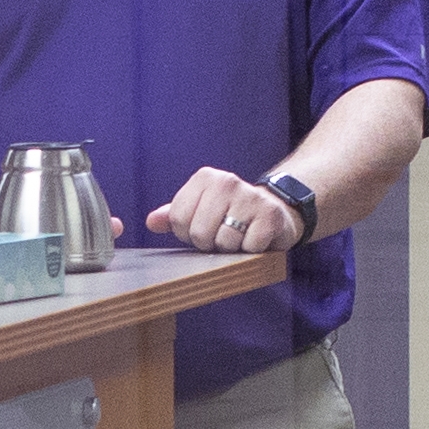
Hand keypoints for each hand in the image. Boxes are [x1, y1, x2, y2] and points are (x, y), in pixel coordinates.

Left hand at [143, 167, 302, 253]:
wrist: (276, 211)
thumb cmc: (232, 214)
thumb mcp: (201, 209)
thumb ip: (174, 215)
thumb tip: (152, 222)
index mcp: (205, 177)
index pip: (177, 219)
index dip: (188, 233)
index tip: (204, 227)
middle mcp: (227, 181)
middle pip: (199, 233)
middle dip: (209, 243)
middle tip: (223, 234)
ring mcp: (250, 196)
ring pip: (224, 242)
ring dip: (231, 248)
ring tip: (240, 236)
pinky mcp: (270, 215)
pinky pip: (248, 247)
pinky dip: (251, 250)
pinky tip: (256, 238)